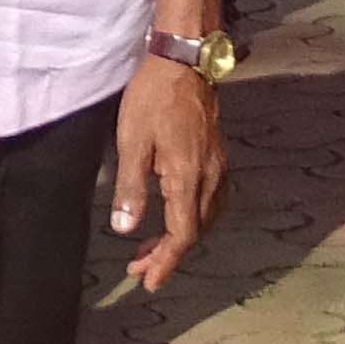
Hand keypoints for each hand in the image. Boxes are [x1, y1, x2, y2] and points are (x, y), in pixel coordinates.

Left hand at [111, 57, 229, 291]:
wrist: (185, 62)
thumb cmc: (153, 98)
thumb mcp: (132, 142)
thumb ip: (131, 187)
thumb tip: (126, 229)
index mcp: (188, 178)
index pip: (182, 235)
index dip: (166, 262)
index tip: (147, 281)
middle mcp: (210, 179)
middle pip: (194, 232)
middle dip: (168, 255)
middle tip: (139, 268)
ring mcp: (218, 168)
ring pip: (204, 218)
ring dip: (180, 238)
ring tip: (151, 248)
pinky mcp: (217, 158)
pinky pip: (210, 202)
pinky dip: (191, 219)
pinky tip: (174, 216)